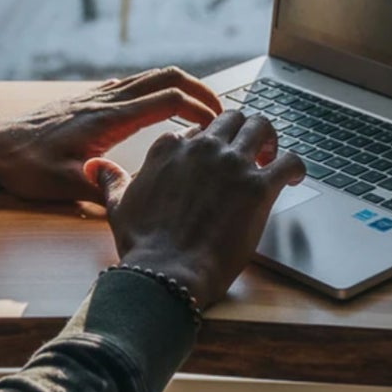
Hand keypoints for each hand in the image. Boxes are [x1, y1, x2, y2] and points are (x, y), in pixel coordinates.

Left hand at [0, 68, 220, 202]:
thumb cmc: (26, 168)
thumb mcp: (65, 186)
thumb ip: (104, 191)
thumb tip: (139, 204)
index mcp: (108, 119)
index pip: (167, 98)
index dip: (199, 108)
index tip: (217, 125)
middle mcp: (107, 100)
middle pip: (166, 76)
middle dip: (200, 89)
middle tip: (221, 112)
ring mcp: (98, 96)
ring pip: (151, 76)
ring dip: (181, 86)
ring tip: (201, 110)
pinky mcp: (91, 99)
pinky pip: (135, 84)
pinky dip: (159, 90)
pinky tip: (162, 111)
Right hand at [87, 110, 305, 309]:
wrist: (166, 273)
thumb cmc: (143, 245)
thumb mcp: (118, 206)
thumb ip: (111, 181)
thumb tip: (95, 167)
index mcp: (169, 147)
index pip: (196, 130)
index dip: (208, 144)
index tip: (214, 158)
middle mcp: (202, 148)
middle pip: (232, 118)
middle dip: (242, 131)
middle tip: (250, 150)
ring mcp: (231, 164)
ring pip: (261, 126)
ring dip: (270, 138)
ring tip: (272, 156)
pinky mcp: (257, 187)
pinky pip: (289, 160)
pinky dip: (296, 165)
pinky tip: (295, 176)